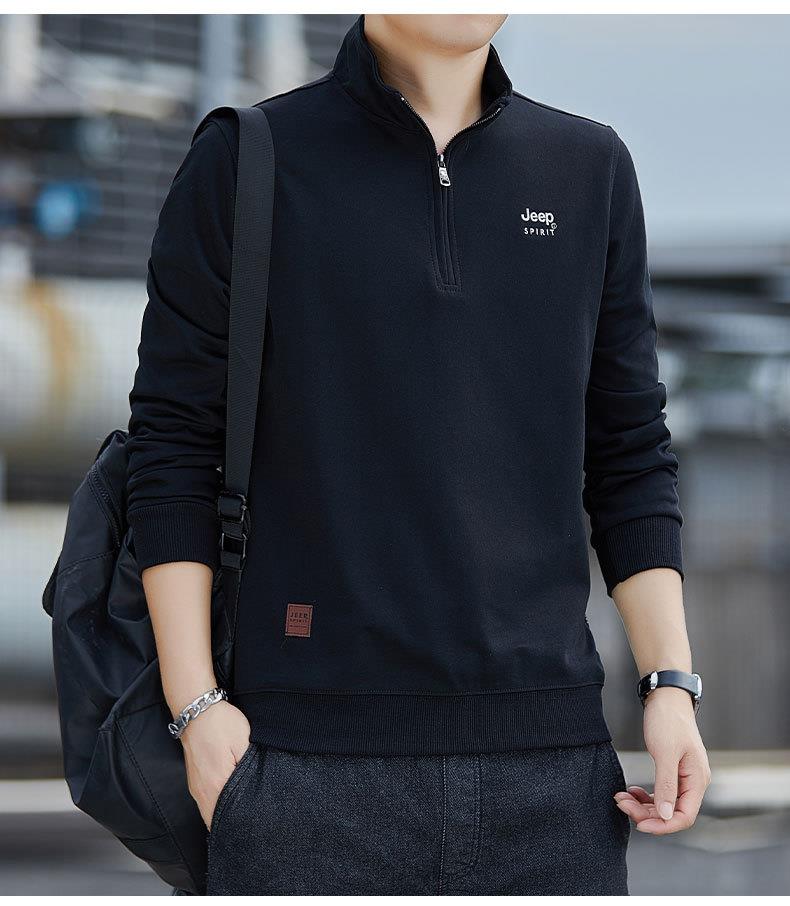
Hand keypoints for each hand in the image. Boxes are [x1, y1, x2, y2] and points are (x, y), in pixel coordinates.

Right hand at [179, 700, 250, 829]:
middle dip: (232, 827)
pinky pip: (206, 802)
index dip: (238, 831)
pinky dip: (217, 806)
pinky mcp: (195, 780)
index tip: (253, 833)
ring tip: (243, 818)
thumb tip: (258, 790)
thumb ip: (251, 768)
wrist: (197, 710)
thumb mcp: (245, 742)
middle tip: (252, 828)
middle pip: (215, 822)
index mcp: (216, 785)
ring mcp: (196, 787)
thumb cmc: (222, 724)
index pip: (224, 822)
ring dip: (224, 817)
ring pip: (210, 813)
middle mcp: (201, 792)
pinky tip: (230, 802)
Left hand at [614, 686, 710, 833]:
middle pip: (672, 812)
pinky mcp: (672, 771)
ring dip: (643, 805)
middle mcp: (693, 782)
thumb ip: (666, 785)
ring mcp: (683, 777)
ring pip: (664, 804)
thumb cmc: (668, 720)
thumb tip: (666, 815)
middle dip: (646, 813)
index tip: (639, 824)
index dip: (663, 826)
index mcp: (697, 780)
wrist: (666, 698)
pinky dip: (646, 796)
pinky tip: (632, 791)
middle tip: (622, 803)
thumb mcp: (665, 753)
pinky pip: (661, 792)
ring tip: (622, 797)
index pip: (685, 816)